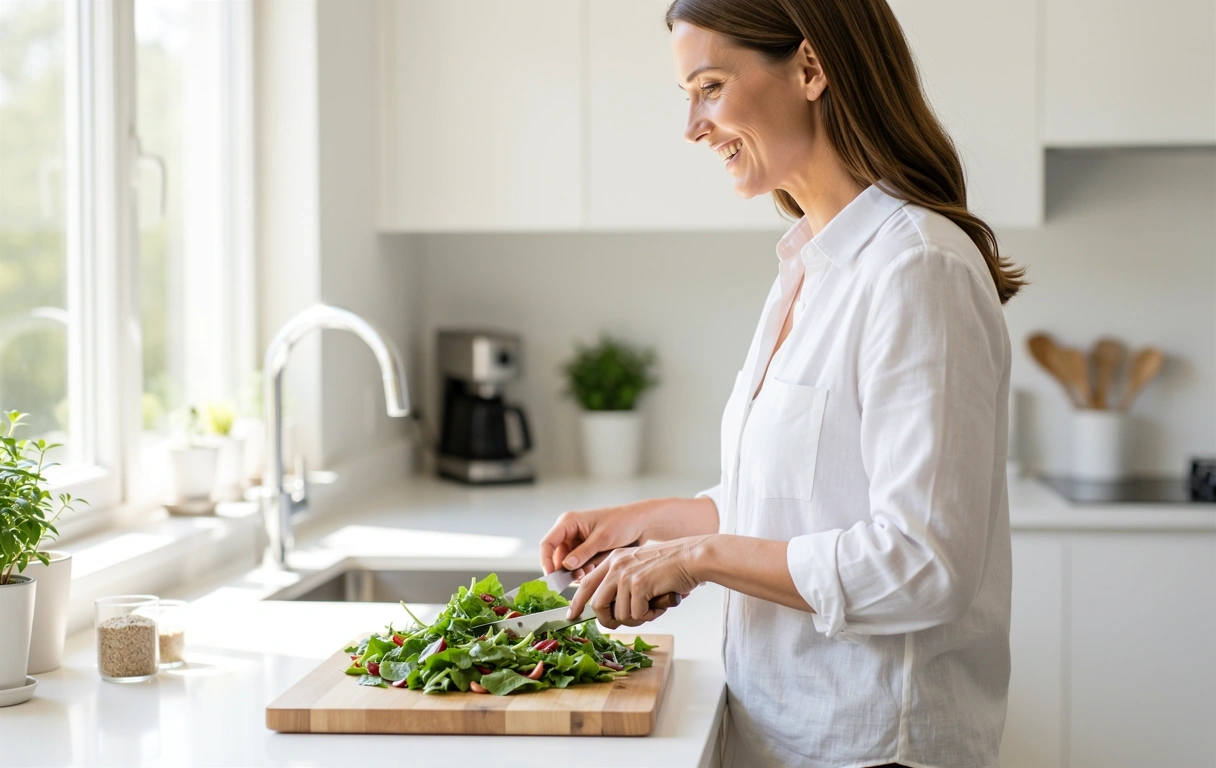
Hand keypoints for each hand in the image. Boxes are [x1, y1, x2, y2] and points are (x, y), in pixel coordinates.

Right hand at [539, 503, 651, 577]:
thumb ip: (583, 552)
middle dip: (566, 570)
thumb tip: (566, 566)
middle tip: (579, 578)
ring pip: (567, 563)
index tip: (552, 577)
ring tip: (589, 573)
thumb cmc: (623, 522)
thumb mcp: (603, 538)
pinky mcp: (586, 550)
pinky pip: (578, 564)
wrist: (641, 523)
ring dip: (576, 571)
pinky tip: (594, 570)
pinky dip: (584, 570)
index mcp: (569, 522)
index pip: (548, 543)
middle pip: (557, 556)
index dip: (546, 561)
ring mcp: (578, 541)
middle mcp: (570, 531)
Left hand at [566, 536, 708, 628]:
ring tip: (652, 607)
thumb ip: (623, 582)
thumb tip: (611, 611)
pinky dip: (649, 615)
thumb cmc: (671, 565)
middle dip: (607, 620)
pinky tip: (659, 604)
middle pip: (597, 603)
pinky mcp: (639, 585)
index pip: (586, 583)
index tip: (572, 615)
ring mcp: (626, 575)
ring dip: (636, 618)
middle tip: (618, 624)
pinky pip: (636, 614)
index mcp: (614, 559)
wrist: (692, 557)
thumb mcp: (639, 567)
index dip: (577, 602)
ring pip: (618, 614)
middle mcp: (616, 565)